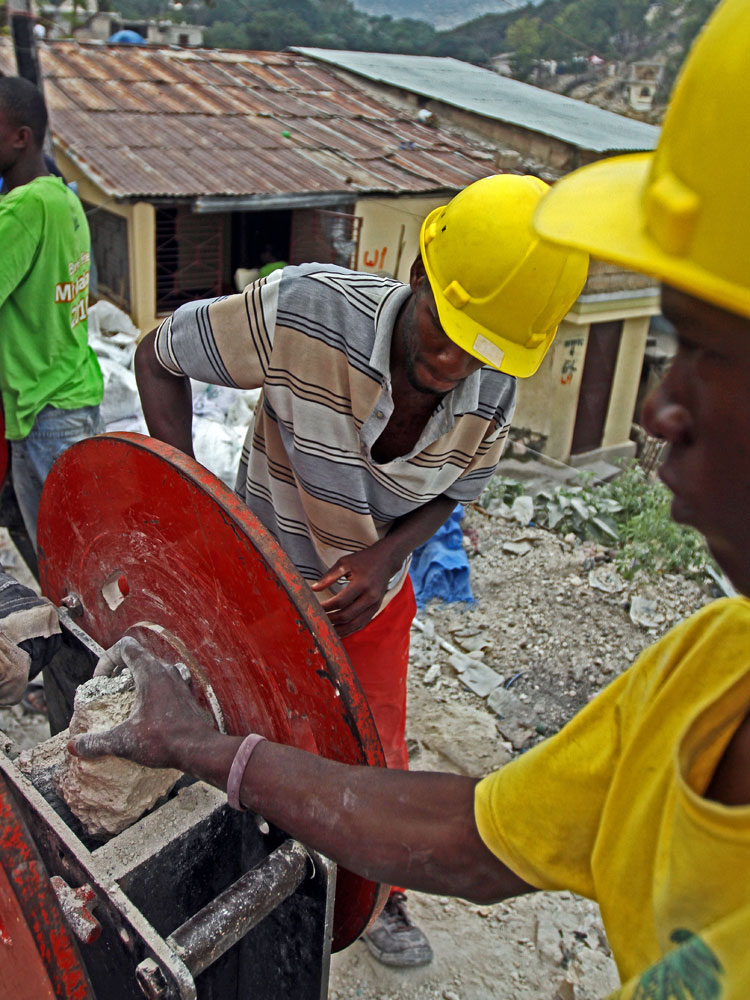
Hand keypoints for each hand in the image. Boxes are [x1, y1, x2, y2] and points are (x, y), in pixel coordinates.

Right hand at [68, 637, 215, 770]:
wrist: (200, 750)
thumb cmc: (164, 740)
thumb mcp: (123, 742)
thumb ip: (96, 742)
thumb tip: (73, 746)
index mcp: (150, 672)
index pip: (125, 647)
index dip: (107, 659)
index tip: (101, 680)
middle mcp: (166, 670)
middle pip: (139, 656)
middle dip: (120, 669)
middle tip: (110, 689)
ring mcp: (179, 681)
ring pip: (155, 667)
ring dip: (139, 676)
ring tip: (128, 697)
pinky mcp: (186, 694)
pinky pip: (168, 680)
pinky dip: (155, 687)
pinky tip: (150, 707)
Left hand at [311, 540, 401, 636]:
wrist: (386, 561)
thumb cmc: (363, 560)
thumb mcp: (344, 563)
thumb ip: (329, 577)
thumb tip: (313, 589)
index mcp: (362, 583)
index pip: (341, 601)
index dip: (326, 607)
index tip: (314, 608)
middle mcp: (370, 596)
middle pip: (347, 616)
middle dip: (330, 620)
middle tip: (317, 620)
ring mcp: (374, 605)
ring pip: (355, 624)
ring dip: (339, 630)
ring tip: (325, 630)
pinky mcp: (375, 609)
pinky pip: (361, 624)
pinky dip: (349, 630)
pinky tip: (338, 631)